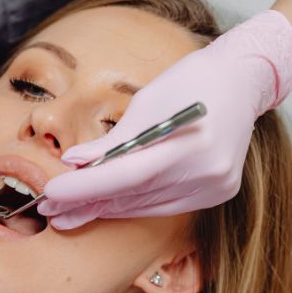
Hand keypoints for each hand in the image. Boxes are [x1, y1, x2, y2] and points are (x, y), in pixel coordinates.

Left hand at [39, 10, 291, 228]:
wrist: (243, 79)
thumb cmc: (189, 81)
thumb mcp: (145, 102)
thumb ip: (111, 140)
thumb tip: (73, 162)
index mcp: (188, 143)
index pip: (125, 175)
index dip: (85, 188)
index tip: (50, 193)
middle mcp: (206, 172)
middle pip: (133, 196)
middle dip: (87, 203)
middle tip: (48, 209)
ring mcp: (215, 186)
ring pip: (146, 206)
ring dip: (105, 209)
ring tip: (67, 213)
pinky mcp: (218, 192)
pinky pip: (164, 205)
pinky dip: (132, 205)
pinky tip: (104, 206)